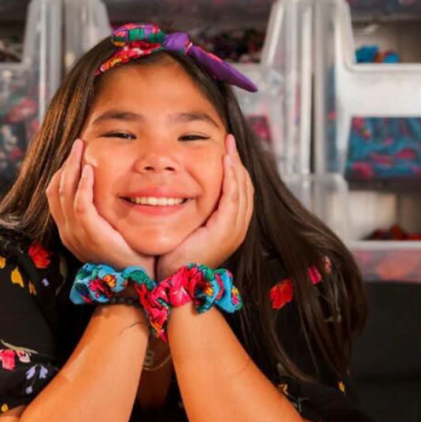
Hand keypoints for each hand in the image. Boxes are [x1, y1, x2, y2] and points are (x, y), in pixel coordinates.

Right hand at [47, 139, 155, 275]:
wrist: (135, 280)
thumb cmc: (128, 255)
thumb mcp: (109, 232)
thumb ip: (102, 214)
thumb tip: (108, 190)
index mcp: (69, 231)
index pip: (55, 195)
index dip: (62, 172)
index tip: (75, 156)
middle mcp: (67, 232)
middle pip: (55, 190)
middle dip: (66, 164)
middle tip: (78, 144)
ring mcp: (76, 234)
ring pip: (64, 193)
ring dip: (73, 167)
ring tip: (82, 149)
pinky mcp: (90, 234)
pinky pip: (80, 204)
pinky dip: (83, 185)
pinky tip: (90, 169)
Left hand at [156, 134, 252, 280]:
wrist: (175, 279)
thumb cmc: (176, 255)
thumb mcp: (190, 226)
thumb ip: (196, 210)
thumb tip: (186, 190)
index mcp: (232, 226)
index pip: (240, 191)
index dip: (235, 169)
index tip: (227, 150)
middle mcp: (238, 227)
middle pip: (245, 187)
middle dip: (238, 162)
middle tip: (229, 141)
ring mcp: (234, 230)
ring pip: (242, 189)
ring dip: (236, 164)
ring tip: (229, 146)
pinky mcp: (225, 230)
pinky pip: (232, 197)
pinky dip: (231, 177)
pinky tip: (226, 162)